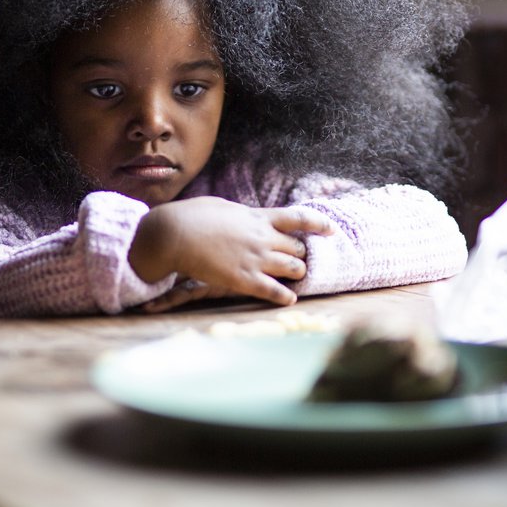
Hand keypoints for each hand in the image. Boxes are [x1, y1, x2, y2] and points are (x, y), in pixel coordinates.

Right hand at [129, 197, 334, 311]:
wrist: (175, 235)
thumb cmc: (193, 216)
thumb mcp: (224, 206)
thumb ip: (242, 215)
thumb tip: (247, 217)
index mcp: (259, 217)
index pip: (299, 218)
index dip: (319, 224)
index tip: (331, 230)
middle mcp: (264, 239)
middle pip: (299, 248)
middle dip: (300, 254)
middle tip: (298, 259)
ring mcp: (256, 260)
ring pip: (294, 269)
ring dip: (296, 273)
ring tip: (295, 277)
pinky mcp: (244, 280)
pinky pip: (275, 291)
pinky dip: (285, 296)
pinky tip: (289, 299)